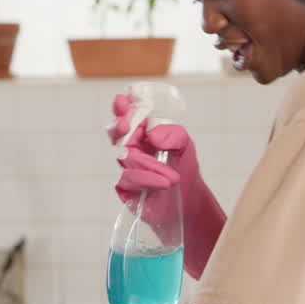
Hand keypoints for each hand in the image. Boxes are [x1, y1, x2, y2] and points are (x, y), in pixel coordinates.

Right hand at [107, 93, 225, 280]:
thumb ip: (174, 135)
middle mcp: (131, 147)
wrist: (189, 202)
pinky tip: (163, 184)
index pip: (127, 114)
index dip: (122, 107)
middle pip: (115, 131)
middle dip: (119, 126)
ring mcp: (126, 167)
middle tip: (128, 126)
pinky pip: (128, 178)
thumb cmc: (185, 169)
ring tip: (172, 177)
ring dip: (149, 164)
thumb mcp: (186, 147)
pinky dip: (147, 179)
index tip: (124, 101)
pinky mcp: (125, 187)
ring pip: (126, 157)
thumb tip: (152, 134)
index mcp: (143, 132)